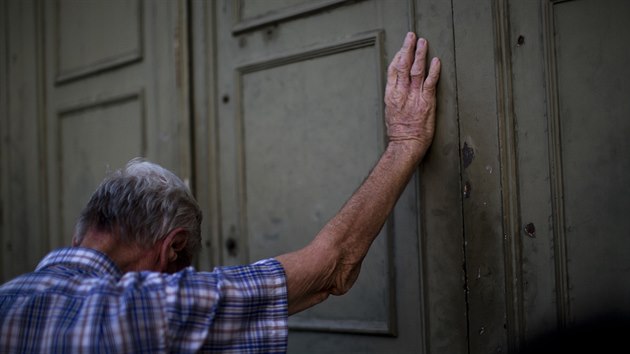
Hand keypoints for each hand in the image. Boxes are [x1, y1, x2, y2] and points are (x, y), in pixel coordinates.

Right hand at [385, 32, 440, 152]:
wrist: (405, 145)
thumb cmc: (399, 133)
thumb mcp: (391, 113)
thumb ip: (395, 99)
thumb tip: (398, 90)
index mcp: (391, 95)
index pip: (393, 70)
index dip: (398, 56)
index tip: (402, 48)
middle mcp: (401, 93)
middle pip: (403, 65)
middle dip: (407, 48)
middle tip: (411, 36)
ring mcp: (414, 97)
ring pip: (416, 70)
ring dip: (420, 54)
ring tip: (423, 43)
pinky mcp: (426, 102)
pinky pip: (430, 82)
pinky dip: (434, 70)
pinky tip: (436, 61)